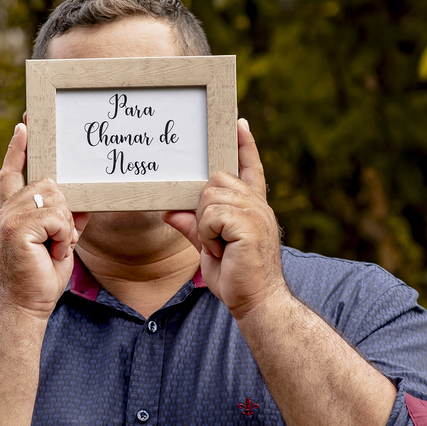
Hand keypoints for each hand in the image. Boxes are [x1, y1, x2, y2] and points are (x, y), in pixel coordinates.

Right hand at [0, 122, 86, 320]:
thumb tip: (83, 201)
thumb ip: (65, 219)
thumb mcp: (59, 242)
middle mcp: (6, 211)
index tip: (24, 126)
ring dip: (65, 227)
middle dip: (64, 212)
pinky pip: (56, 216)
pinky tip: (52, 252)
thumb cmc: (41, 279)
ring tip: (54, 249)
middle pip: (48, 184)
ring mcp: (8, 217)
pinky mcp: (16, 228)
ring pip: (55, 199)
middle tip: (58, 241)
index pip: (12, 172)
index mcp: (11, 212)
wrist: (25, 307)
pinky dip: (63, 236)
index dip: (18, 149)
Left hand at [163, 119, 287, 318]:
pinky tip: (220, 250)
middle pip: (215, 180)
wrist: (256, 301)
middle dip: (204, 208)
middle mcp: (257, 204)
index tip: (238, 123)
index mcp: (252, 206)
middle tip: (214, 238)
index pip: (250, 168)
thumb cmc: (235, 276)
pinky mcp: (249, 224)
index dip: (245, 146)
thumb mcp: (207, 247)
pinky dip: (208, 234)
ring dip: (205, 225)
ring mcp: (255, 212)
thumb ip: (192, 226)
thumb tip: (169, 212)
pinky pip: (211, 215)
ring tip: (219, 247)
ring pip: (209, 197)